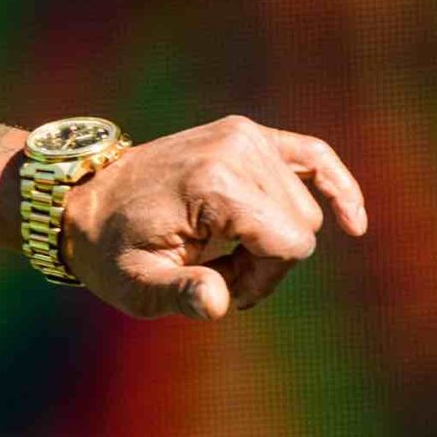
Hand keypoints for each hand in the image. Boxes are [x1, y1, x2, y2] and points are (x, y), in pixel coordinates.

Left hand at [62, 114, 369, 319]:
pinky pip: (314, 156)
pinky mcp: (248, 134)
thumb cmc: (109, 248)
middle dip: (267, 261)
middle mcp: (236, 149)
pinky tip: (354, 224)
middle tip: (213, 270)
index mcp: (213, 185)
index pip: (290, 245)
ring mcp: (244, 135)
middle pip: (300, 228)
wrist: (82, 199)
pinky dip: (336, 186)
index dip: (264, 279)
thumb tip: (217, 302)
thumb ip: (177, 294)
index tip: (220, 287)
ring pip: (305, 209)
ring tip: (220, 248)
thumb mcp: (134, 283)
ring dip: (272, 238)